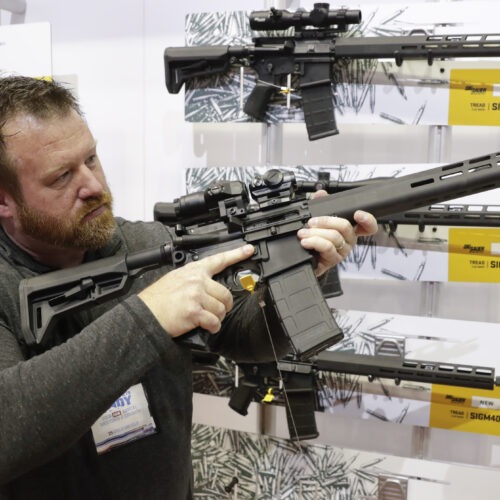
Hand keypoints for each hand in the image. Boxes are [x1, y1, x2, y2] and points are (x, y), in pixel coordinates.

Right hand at [138, 244, 253, 337]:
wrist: (144, 314)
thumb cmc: (157, 300)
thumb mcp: (175, 279)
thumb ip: (193, 279)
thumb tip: (207, 287)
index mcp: (193, 271)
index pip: (218, 260)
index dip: (236, 254)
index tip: (248, 250)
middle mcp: (196, 281)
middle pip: (225, 293)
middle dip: (225, 305)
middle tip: (218, 311)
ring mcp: (196, 295)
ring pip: (221, 308)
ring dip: (217, 318)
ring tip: (207, 319)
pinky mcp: (194, 311)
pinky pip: (214, 321)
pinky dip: (213, 327)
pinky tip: (207, 327)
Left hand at [297, 190, 377, 275]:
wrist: (306, 259)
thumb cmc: (315, 240)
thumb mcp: (317, 220)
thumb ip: (320, 205)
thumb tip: (321, 193)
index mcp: (349, 229)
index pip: (368, 226)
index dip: (368, 220)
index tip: (358, 213)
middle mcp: (349, 240)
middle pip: (345, 226)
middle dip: (325, 221)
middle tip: (311, 222)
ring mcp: (342, 251)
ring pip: (334, 237)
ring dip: (315, 233)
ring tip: (303, 233)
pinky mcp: (333, 260)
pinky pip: (327, 248)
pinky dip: (314, 242)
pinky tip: (306, 242)